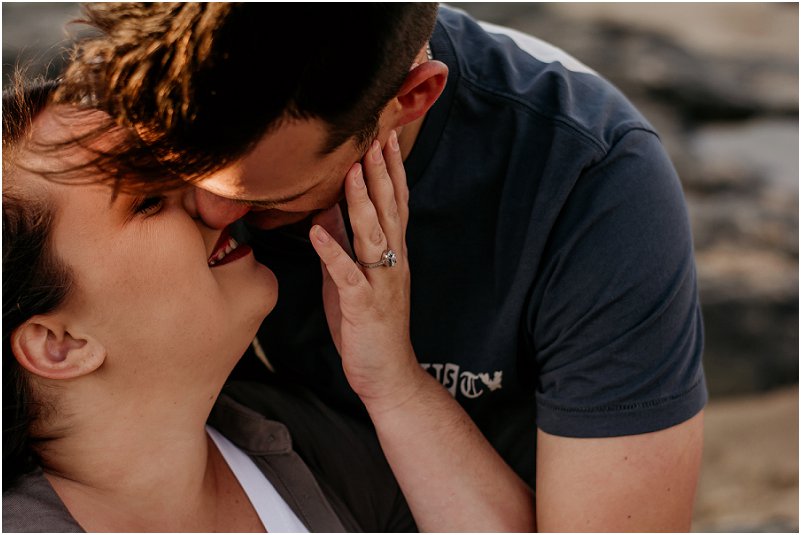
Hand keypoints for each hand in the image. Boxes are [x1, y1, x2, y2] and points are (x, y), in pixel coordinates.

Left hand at [310, 131, 423, 412]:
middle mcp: (391, 262)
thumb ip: (345, 243)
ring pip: (373, 234)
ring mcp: (380, 283)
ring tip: (352, 169)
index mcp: (391, 254)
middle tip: (377, 136)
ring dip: (362, 200)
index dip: (390, 171)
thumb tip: (326, 211)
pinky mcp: (363, 305)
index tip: (385, 138)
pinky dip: (333, 251)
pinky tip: (317, 231)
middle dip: (381, 172)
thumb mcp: (353, 277)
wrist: (387, 373)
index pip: (394, 204)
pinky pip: (347, 274)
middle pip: (389, 210)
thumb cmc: (369, 324)